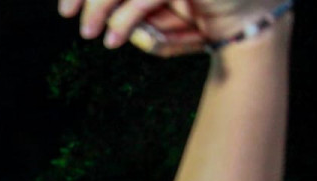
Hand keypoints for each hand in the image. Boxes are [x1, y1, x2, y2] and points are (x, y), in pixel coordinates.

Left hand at [59, 0, 288, 55]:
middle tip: (66, 13)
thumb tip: (85, 10)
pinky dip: (126, 17)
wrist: (250, 30)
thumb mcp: (156, 12)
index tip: (67, 5)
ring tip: (89, 33)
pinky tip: (114, 39)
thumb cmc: (201, 21)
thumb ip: (125, 5)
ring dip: (101, 5)